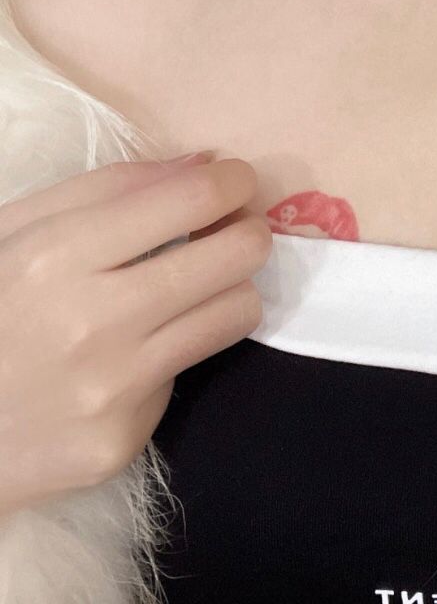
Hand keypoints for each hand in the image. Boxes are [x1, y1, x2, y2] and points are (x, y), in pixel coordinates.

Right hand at [0, 154, 271, 516]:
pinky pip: (187, 373)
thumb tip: (204, 163)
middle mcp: (92, 322)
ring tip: (194, 286)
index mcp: (59, 255)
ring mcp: (111, 388)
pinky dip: (176, 352)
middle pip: (237, 255)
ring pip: (236, 313)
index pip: (193, 200)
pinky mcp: (119, 441)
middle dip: (246, 231)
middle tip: (229, 230)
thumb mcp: (19, 228)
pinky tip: (136, 352)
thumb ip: (112, 186)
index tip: (232, 182)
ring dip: (229, 289)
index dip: (232, 181)